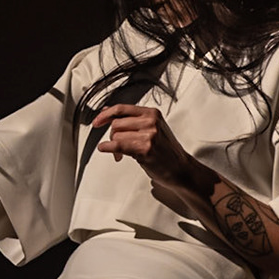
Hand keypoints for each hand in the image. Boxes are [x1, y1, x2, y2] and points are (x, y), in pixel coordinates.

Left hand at [91, 103, 211, 197]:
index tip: (97, 122)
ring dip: (113, 146)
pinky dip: (108, 148)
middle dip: (112, 135)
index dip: (105, 115)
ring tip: (120, 154)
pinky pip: (117, 145)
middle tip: (115, 146)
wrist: (182, 169)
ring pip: (116, 135)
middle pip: (116, 123)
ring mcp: (149, 135)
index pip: (122, 108)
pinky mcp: (145, 149)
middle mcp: (150, 121)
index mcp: (152, 113)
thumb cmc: (167, 152)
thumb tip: (107, 112)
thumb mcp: (152, 129)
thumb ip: (131, 120)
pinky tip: (108, 150)